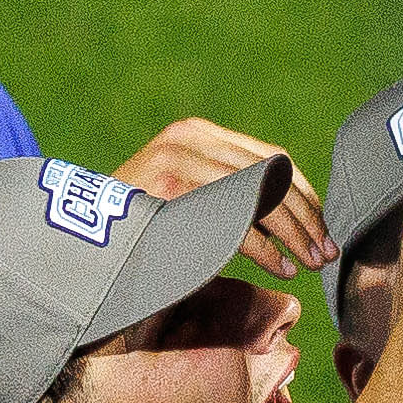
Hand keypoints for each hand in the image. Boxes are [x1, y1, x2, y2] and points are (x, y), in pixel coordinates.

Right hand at [118, 119, 333, 274]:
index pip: (272, 158)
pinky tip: (280, 269)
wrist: (77, 231)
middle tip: (325, 252)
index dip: (304, 194)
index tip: (323, 227)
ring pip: (260, 199)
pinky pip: (235, 222)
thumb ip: (229, 190)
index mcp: (199, 133)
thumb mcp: (186, 193)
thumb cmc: (140, 223)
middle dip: (306, 219)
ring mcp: (179, 160)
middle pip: (273, 177)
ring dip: (293, 236)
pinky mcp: (171, 192)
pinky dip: (265, 250)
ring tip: (309, 263)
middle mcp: (191, 138)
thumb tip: (294, 217)